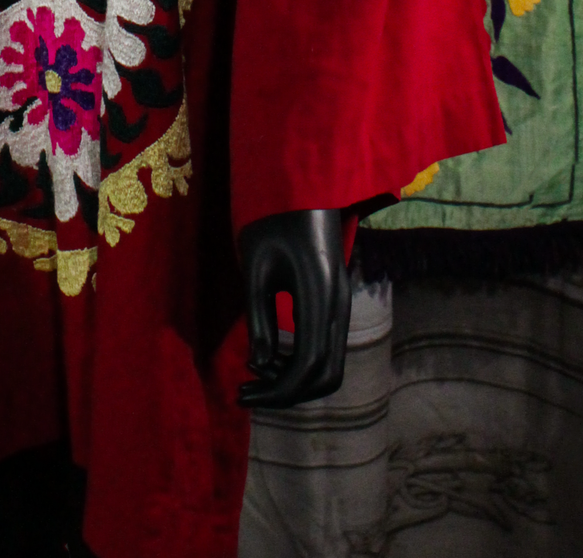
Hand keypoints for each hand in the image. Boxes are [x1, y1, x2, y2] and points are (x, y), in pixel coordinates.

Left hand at [236, 207, 350, 410]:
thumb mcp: (255, 266)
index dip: (276, 391)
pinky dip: (300, 364)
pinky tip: (269, 358)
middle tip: (246, 393)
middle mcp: (339, 306)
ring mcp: (342, 306)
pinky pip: (326, 349)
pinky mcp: (335, 304)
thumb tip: (259, 365)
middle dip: (286, 394)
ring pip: (329, 367)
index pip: (307, 366)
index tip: (241, 393)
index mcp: (320, 295)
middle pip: (325, 377)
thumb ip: (258, 317)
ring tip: (253, 374)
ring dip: (294, 381)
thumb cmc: (272, 219)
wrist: (304, 187)